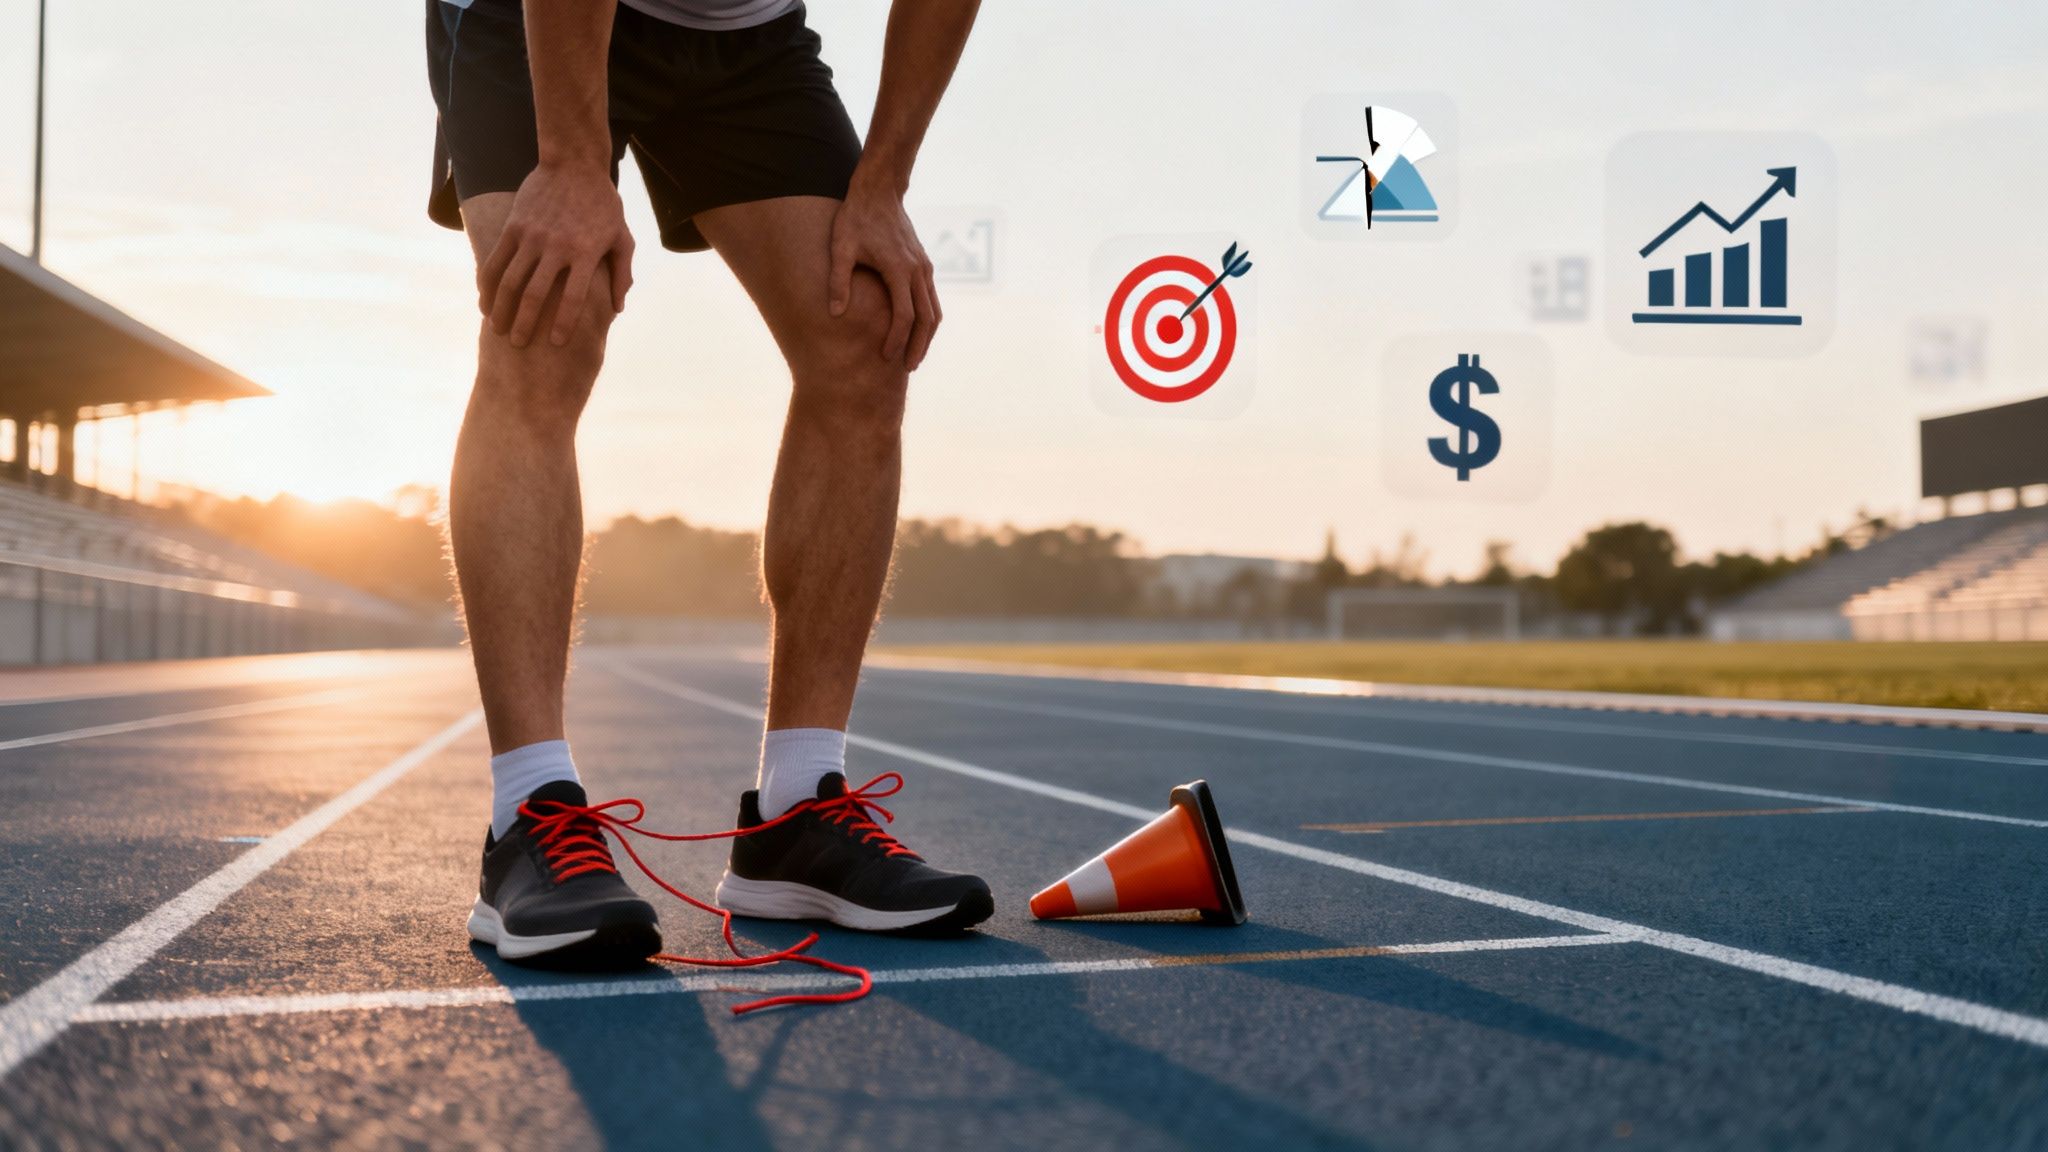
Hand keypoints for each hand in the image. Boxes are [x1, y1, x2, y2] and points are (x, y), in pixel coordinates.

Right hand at [479, 162, 634, 347]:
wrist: (574, 164)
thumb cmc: (603, 205)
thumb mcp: (622, 237)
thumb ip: (621, 273)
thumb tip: (618, 308)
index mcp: (585, 254)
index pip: (573, 298)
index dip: (564, 323)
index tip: (556, 343)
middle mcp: (556, 247)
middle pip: (534, 294)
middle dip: (524, 323)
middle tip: (518, 345)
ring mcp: (532, 236)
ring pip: (510, 279)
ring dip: (501, 307)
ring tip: (497, 328)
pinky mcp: (514, 226)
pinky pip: (496, 259)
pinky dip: (488, 283)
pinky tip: (485, 301)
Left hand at [827, 169, 940, 369]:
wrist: (879, 191)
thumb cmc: (855, 218)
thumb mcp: (840, 246)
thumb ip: (838, 280)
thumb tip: (836, 314)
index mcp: (898, 269)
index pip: (904, 315)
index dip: (897, 339)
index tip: (886, 357)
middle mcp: (917, 270)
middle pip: (926, 319)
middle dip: (918, 346)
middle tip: (907, 368)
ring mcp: (924, 268)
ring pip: (934, 311)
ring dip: (927, 337)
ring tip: (914, 357)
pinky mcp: (924, 266)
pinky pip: (932, 300)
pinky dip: (928, 321)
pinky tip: (916, 333)